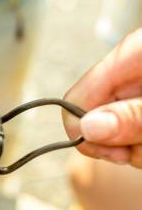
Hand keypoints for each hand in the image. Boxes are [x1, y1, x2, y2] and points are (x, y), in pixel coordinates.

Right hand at [63, 28, 141, 167]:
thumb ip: (131, 116)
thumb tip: (86, 127)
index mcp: (128, 57)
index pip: (74, 100)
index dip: (86, 131)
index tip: (116, 151)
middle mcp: (127, 72)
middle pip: (91, 120)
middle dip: (117, 144)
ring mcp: (134, 88)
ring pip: (111, 133)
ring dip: (135, 149)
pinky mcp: (139, 103)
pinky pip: (127, 133)